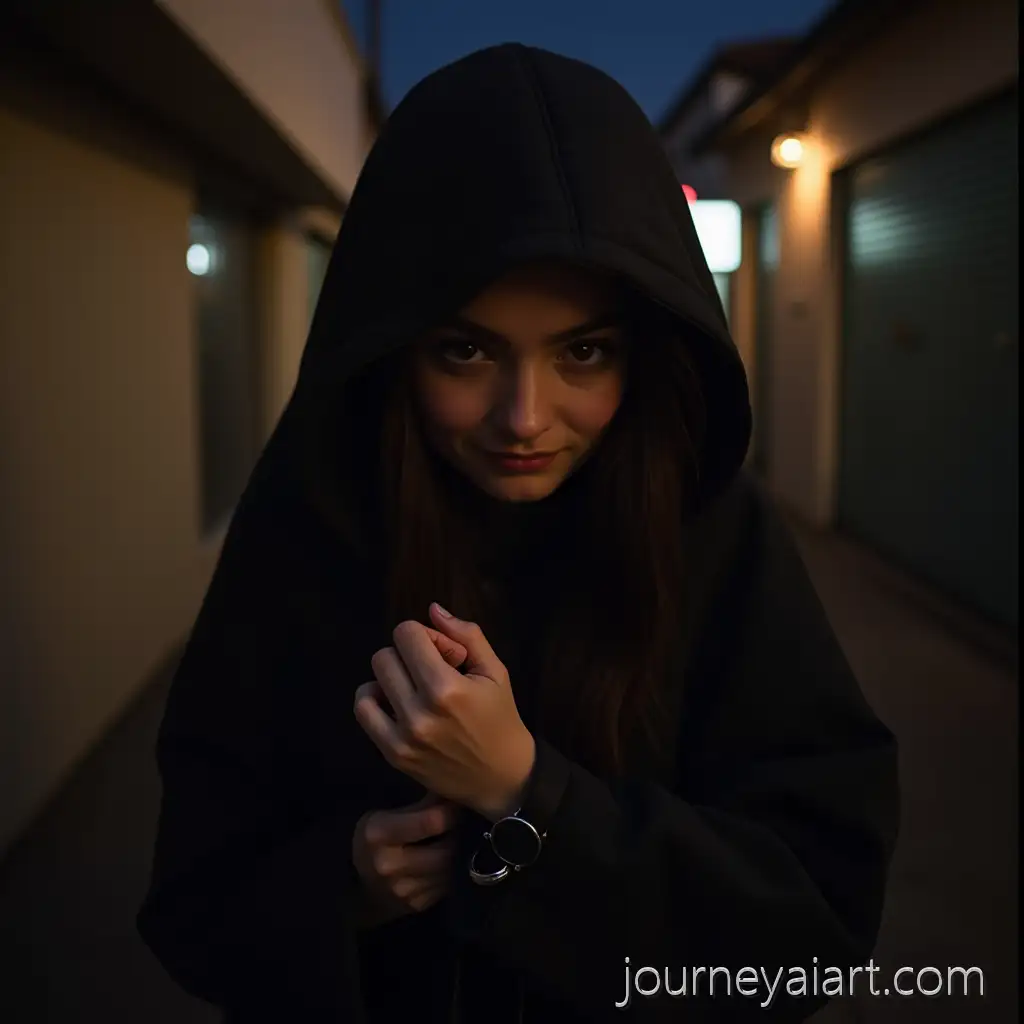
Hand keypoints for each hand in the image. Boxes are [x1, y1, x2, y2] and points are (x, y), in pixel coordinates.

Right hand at [351, 792, 457, 925]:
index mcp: (379, 834)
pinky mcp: (415, 905)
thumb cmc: (373, 840)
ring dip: (456, 856)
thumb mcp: (385, 815)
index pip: (432, 821)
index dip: (451, 811)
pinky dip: (449, 873)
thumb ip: (420, 805)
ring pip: (449, 870)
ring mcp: (402, 890)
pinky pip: (446, 886)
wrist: (354, 883)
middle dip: (457, 836)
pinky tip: (442, 863)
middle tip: (459, 825)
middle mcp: (389, 864)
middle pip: (445, 850)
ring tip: (451, 842)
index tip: (457, 804)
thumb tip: (453, 792)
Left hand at [354, 604, 535, 820]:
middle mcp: (419, 713)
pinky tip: (399, 704)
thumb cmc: (500, 718)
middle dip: (408, 655)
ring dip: (391, 678)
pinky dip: (376, 700)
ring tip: (415, 690)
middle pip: (385, 655)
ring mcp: (402, 737)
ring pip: (371, 681)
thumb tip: (432, 609)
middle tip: (432, 671)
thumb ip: (466, 635)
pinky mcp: (392, 754)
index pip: (406, 634)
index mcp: (446, 688)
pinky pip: (363, 711)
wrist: (501, 777)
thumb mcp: (494, 671)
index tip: (447, 654)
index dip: (427, 636)